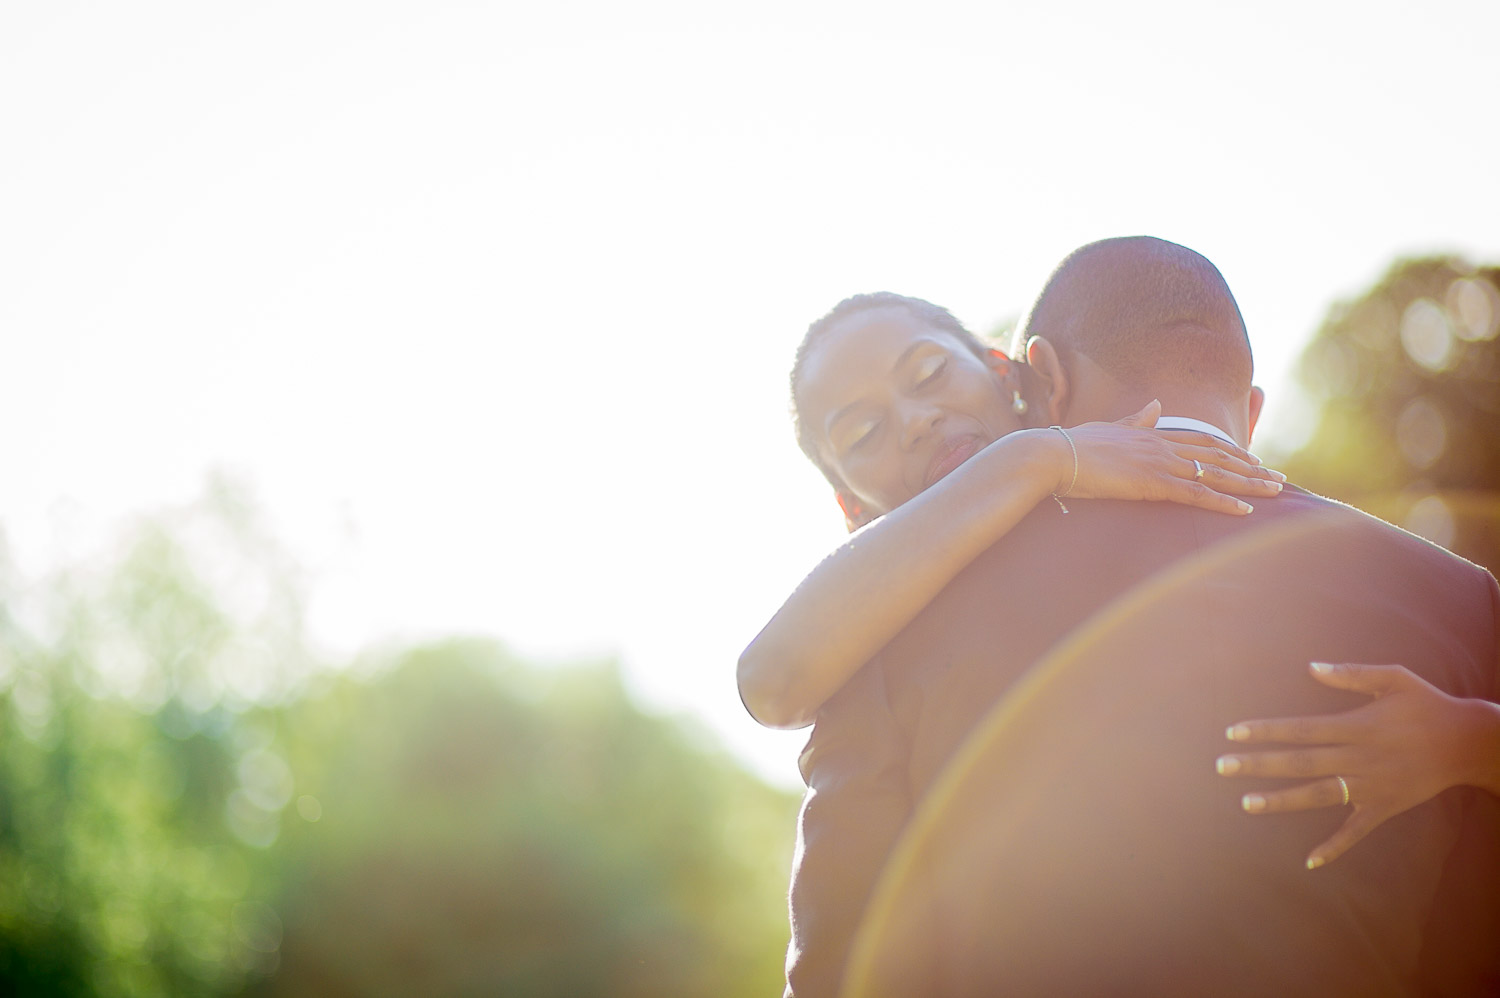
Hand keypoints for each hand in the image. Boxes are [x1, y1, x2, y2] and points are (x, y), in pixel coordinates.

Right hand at [1064, 400, 1284, 514]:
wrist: (1051, 456)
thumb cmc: (1072, 447)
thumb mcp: (1108, 430)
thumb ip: (1135, 421)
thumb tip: (1155, 406)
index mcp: (1153, 435)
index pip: (1203, 442)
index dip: (1232, 452)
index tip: (1255, 460)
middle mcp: (1162, 446)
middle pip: (1218, 456)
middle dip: (1252, 468)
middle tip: (1280, 479)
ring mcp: (1159, 463)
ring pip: (1215, 473)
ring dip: (1248, 484)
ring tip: (1276, 491)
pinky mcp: (1151, 483)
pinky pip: (1195, 493)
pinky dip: (1222, 501)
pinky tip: (1244, 510)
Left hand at [1215, 662, 1484, 868]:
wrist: (1469, 743)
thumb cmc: (1427, 705)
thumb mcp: (1394, 678)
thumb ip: (1352, 675)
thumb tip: (1312, 667)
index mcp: (1357, 726)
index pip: (1300, 729)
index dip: (1266, 732)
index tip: (1232, 733)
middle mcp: (1359, 758)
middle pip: (1300, 762)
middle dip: (1259, 764)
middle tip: (1221, 766)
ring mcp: (1371, 786)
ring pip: (1318, 796)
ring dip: (1281, 801)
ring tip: (1245, 803)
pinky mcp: (1384, 807)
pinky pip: (1356, 831)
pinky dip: (1335, 847)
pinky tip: (1310, 861)